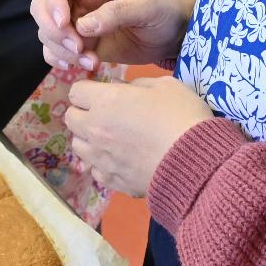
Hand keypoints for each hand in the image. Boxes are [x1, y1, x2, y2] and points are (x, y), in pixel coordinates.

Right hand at [32, 0, 189, 71]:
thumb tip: (84, 26)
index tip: (65, 22)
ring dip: (62, 51)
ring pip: (48, 33)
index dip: (53, 0)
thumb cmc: (164, 9)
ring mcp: (79, 25)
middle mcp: (80, 1)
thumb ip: (118, 12)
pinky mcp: (83, 47)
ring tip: (92, 62)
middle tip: (78, 47)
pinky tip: (87, 66)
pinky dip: (64, 62)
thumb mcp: (148, 6)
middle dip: (53, 29)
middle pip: (42, 7)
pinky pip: (57, 53)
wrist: (174, 34)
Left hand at [64, 76, 212, 198]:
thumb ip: (138, 83)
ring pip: (78, 146)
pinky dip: (102, 164)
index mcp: (106, 101)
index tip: (103, 91)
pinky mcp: (111, 181)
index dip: (89, 89)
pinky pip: (95, 170)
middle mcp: (96, 129)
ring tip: (110, 138)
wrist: (194, 162)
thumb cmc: (181, 116)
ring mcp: (101, 158)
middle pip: (71, 118)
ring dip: (89, 139)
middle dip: (83, 112)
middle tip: (106, 113)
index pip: (76, 91)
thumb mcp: (165, 85)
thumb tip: (124, 89)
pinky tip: (120, 160)